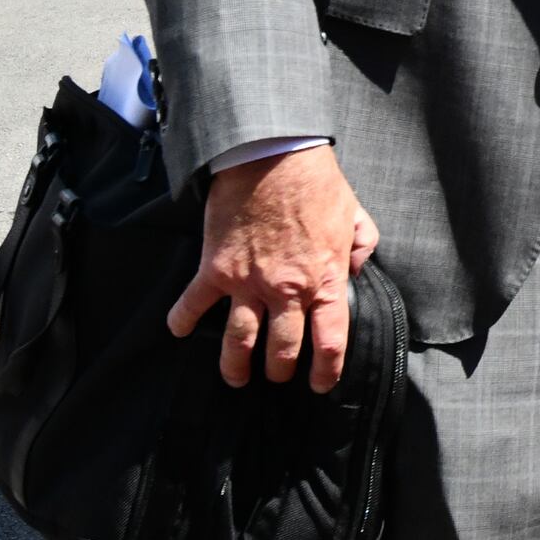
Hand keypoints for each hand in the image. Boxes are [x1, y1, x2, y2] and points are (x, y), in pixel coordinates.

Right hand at [176, 145, 377, 391]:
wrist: (272, 156)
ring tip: (235, 377)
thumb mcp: (356, 216)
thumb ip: (362, 248)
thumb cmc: (317, 184)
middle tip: (276, 375)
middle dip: (279, 370)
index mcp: (324, 281)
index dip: (326, 370)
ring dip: (236, 365)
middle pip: (282, 350)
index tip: (321, 384)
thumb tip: (355, 269)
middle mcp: (286, 291)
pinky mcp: (216, 268)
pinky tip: (178, 331)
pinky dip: (183, 319)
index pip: (329, 342)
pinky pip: (194, 303)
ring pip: (240, 340)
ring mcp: (248, 283)